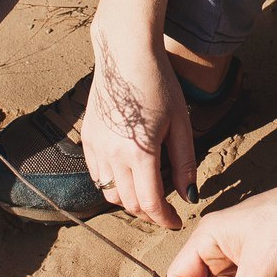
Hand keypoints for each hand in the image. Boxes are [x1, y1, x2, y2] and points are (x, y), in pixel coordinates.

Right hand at [81, 31, 195, 229]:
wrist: (125, 54)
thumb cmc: (158, 84)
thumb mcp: (180, 124)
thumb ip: (185, 164)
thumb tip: (189, 196)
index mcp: (140, 152)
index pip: (150, 203)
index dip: (164, 220)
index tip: (176, 223)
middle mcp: (112, 155)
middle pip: (129, 203)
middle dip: (149, 211)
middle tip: (165, 207)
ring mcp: (96, 147)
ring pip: (109, 192)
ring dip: (129, 199)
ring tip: (148, 190)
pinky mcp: (87, 139)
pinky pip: (97, 174)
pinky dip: (112, 182)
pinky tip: (128, 171)